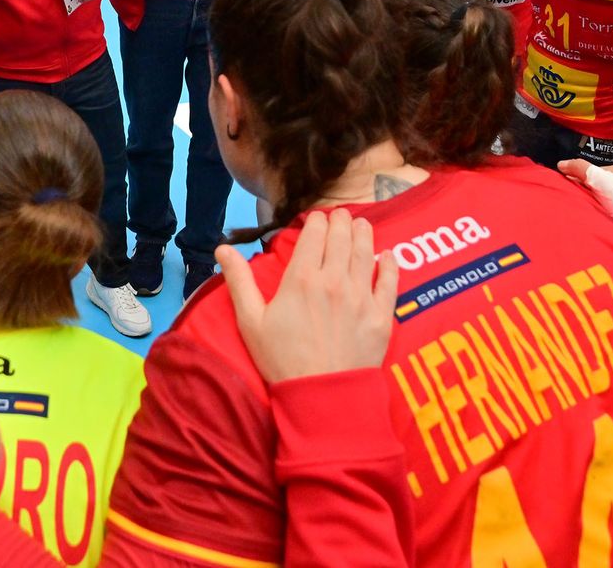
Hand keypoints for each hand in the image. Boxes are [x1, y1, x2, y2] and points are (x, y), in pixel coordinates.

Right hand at [217, 210, 396, 383]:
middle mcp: (334, 279)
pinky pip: (390, 281)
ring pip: (366, 252)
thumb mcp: (251, 321)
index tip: (317, 219)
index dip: (316, 221)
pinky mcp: (381, 315)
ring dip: (364, 233)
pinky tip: (388, 255)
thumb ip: (239, 280)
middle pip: (342, 238)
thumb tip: (222, 247)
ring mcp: (361, 296)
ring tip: (362, 224)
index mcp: (301, 278)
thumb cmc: (281, 360)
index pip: (314, 235)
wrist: (321, 397)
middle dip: (341, 221)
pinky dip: (389, 264)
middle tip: (341, 216)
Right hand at [558, 159, 612, 225]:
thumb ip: (580, 167)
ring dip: (585, 202)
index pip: (588, 171)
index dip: (574, 176)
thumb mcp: (598, 178)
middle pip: (590, 185)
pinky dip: (592, 212)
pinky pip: (599, 210)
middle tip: (568, 196)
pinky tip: (588, 216)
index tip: (563, 183)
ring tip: (577, 207)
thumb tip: (561, 164)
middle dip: (579, 190)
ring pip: (594, 198)